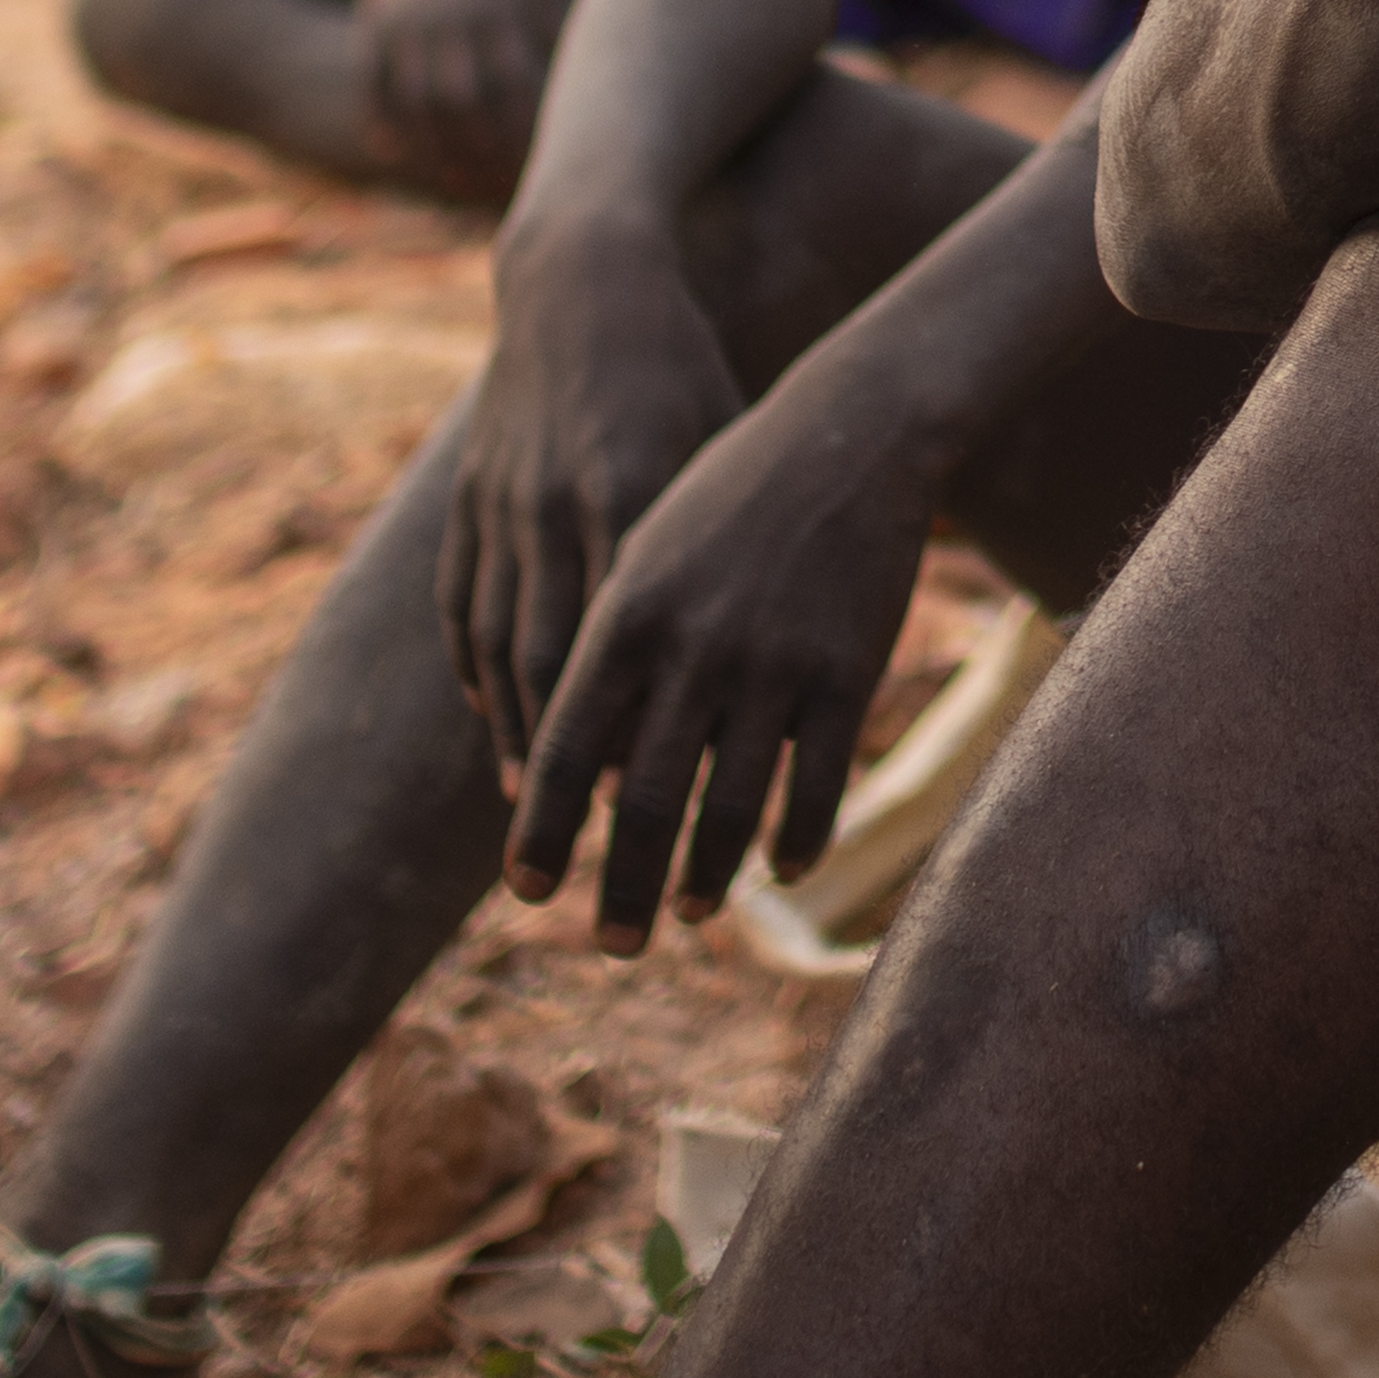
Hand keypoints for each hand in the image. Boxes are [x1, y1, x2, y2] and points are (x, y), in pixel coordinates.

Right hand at [359, 0, 554, 179]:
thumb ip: (567, 34)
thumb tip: (614, 85)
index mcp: (504, 10)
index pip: (515, 81)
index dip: (523, 126)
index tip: (539, 165)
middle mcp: (454, 17)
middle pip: (461, 97)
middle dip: (476, 146)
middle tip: (491, 184)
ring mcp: (409, 23)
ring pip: (414, 97)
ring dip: (429, 143)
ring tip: (449, 177)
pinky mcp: (374, 27)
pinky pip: (370, 80)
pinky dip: (378, 117)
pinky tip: (391, 152)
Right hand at [439, 234, 751, 781]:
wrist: (583, 280)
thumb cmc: (686, 368)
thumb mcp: (726, 445)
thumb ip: (733, 541)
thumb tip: (780, 653)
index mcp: (644, 492)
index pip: (640, 644)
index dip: (642, 731)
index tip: (660, 817)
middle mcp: (566, 505)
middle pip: (563, 670)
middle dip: (570, 775)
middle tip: (585, 851)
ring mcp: (505, 504)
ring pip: (503, 648)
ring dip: (515, 739)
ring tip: (534, 817)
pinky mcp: (468, 498)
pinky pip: (462, 605)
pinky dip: (475, 672)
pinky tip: (496, 725)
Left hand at [504, 353, 945, 947]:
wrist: (850, 432)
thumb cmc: (730, 494)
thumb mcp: (646, 553)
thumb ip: (610, 652)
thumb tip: (590, 768)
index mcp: (626, 617)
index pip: (568, 753)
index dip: (543, 832)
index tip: (528, 892)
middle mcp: (692, 649)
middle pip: (646, 802)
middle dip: (625, 887)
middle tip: (615, 945)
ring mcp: (773, 663)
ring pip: (731, 804)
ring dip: (708, 875)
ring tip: (694, 912)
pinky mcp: (846, 670)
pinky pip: (817, 783)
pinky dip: (797, 837)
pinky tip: (783, 866)